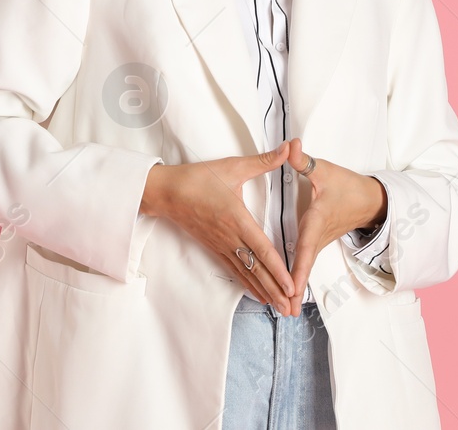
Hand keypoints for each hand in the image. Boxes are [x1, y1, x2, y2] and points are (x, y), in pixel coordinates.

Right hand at [141, 144, 300, 315]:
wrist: (165, 191)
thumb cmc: (197, 178)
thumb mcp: (232, 166)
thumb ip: (263, 160)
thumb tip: (288, 148)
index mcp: (237, 219)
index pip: (262, 249)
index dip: (278, 269)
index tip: (291, 285)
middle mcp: (230, 237)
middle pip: (256, 268)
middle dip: (275, 289)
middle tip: (291, 308)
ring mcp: (221, 244)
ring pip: (246, 273)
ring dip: (264, 291)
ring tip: (279, 308)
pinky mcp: (213, 247)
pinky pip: (234, 269)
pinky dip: (248, 284)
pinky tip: (257, 294)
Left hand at [285, 137, 385, 308]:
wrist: (371, 199)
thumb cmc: (347, 185)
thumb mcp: (323, 169)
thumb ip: (303, 160)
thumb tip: (290, 146)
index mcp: (316, 222)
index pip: (304, 249)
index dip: (297, 269)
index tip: (290, 288)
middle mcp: (317, 237)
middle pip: (303, 267)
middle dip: (294, 289)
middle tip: (285, 312)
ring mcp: (318, 243)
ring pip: (304, 269)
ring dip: (295, 289)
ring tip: (285, 311)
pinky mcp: (317, 244)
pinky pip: (304, 264)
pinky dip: (297, 280)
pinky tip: (288, 293)